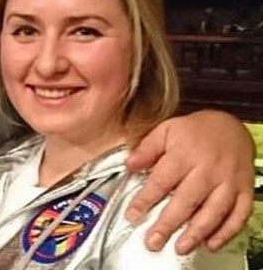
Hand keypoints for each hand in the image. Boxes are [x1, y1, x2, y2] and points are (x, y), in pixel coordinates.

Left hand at [125, 110, 253, 254]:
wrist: (231, 126)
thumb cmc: (194, 131)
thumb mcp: (166, 130)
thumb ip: (147, 148)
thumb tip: (130, 165)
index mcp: (185, 154)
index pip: (162, 181)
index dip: (146, 200)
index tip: (133, 215)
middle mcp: (208, 170)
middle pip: (187, 200)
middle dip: (169, 223)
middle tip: (153, 241)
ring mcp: (229, 182)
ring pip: (214, 211)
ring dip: (196, 232)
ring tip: (180, 247)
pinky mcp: (244, 190)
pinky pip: (238, 215)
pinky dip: (226, 232)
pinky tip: (210, 244)